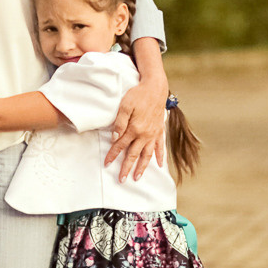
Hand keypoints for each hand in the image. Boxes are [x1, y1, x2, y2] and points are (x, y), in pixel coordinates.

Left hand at [107, 46, 168, 179]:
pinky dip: (160, 156)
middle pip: (134, 154)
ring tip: (138, 177)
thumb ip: (119, 123)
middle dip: (127, 168)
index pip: (120, 146)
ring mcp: (154, 133)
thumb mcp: (125, 106)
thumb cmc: (138, 95)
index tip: (106, 164)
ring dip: (142, 167)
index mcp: (134, 129)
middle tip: (122, 179)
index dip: (113, 155)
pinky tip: (159, 165)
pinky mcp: (160, 130)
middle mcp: (145, 134)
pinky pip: (160, 146)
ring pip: (147, 154)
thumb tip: (115, 139)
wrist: (156, 87)